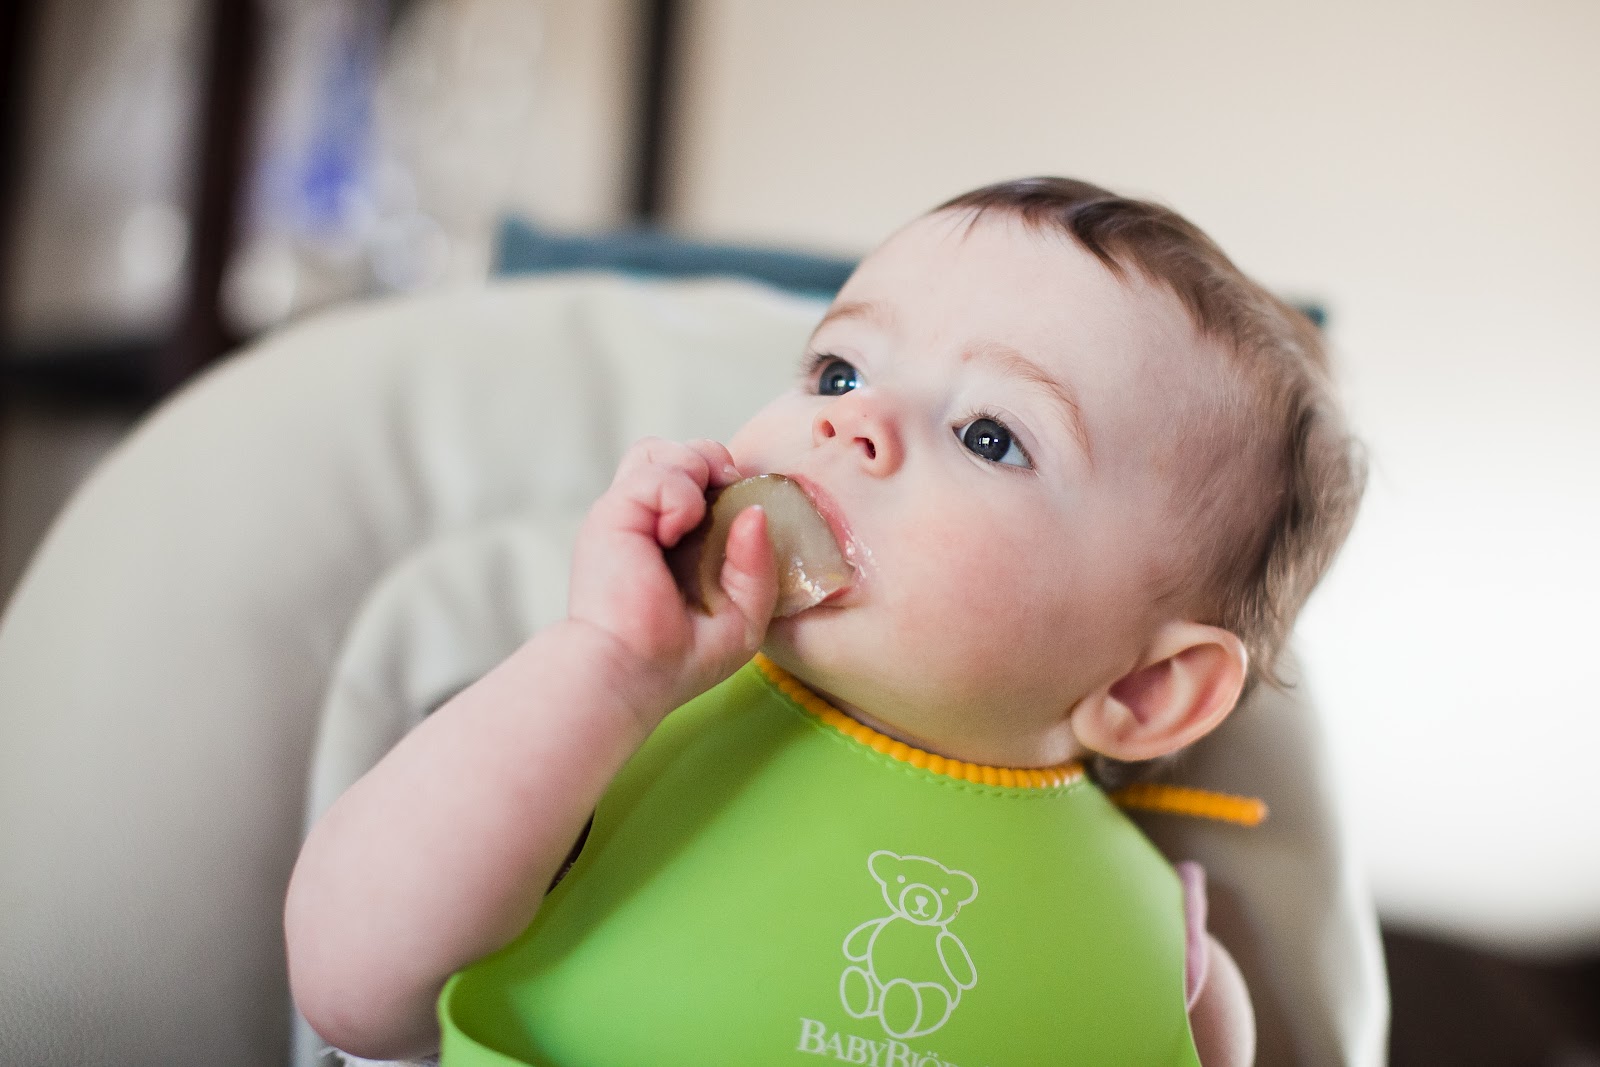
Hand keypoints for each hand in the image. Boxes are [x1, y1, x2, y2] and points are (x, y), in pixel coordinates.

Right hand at [568, 437, 777, 723]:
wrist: (632, 673)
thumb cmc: (679, 658)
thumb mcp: (743, 614)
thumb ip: (758, 566)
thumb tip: (755, 512)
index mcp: (676, 537)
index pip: (699, 476)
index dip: (725, 481)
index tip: (742, 514)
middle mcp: (649, 520)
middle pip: (680, 451)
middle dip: (711, 463)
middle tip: (723, 501)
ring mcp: (629, 515)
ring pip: (660, 449)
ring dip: (692, 469)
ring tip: (694, 516)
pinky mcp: (613, 514)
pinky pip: (652, 472)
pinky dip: (676, 492)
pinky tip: (676, 529)